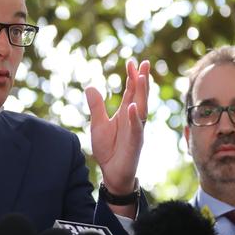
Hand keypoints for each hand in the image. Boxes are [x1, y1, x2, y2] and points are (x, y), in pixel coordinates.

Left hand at [86, 60, 149, 194]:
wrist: (112, 173)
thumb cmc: (108, 149)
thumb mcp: (98, 124)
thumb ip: (96, 106)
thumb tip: (90, 86)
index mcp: (125, 113)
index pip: (131, 91)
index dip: (132, 77)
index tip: (132, 62)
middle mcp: (133, 119)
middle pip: (140, 96)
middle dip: (142, 80)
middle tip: (143, 63)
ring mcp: (136, 130)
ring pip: (141, 109)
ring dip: (142, 94)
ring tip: (141, 78)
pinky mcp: (134, 143)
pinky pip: (136, 129)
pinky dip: (134, 118)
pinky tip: (133, 106)